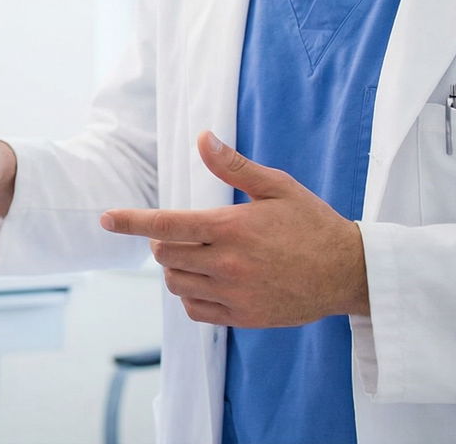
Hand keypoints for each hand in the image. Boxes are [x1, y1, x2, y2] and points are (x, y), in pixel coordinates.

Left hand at [100, 131, 369, 327]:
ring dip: (175, 270)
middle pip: (163, 256)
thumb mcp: (277, 187)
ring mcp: (235, 293)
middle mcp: (228, 263)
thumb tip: (202, 138)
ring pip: (176, 284)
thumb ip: (234, 166)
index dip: (130, 221)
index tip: (105, 218)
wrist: (350, 273)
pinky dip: (191, 296)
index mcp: (231, 228)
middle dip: (161, 243)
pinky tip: (207, 281)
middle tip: (181, 235)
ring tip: (197, 257)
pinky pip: (194, 310)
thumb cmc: (312, 223)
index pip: (165, 224)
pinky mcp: (243, 317)